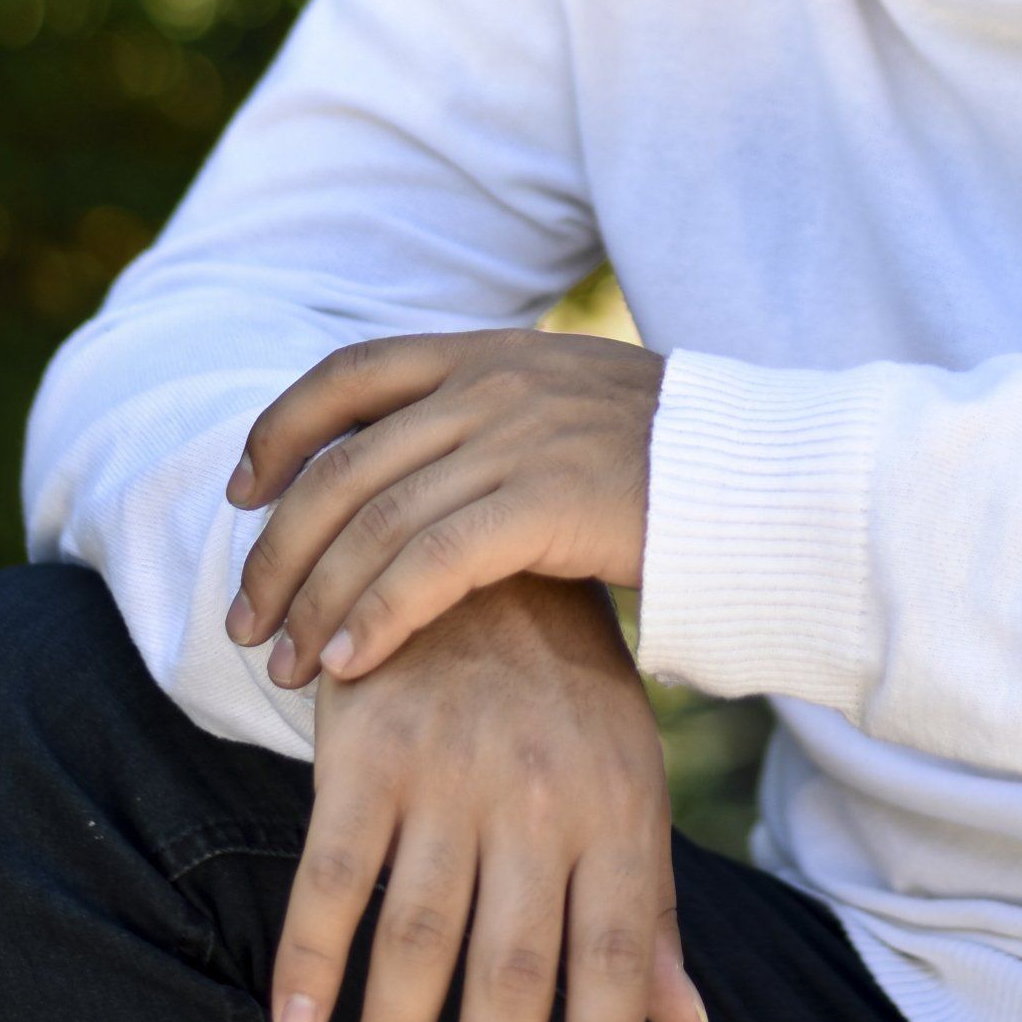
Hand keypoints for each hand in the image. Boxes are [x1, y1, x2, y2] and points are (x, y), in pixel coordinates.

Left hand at [224, 327, 665, 687]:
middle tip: (247, 620)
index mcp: (496, 353)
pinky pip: (429, 565)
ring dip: (316, 601)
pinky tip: (350, 667)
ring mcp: (521, 436)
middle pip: (343, 461)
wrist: (778, 477)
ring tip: (285, 669)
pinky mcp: (547, 500)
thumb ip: (502, 429)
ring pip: (374, 520)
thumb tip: (428, 480)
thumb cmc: (685, 468)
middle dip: (279, 546)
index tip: (243, 490)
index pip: (353, 371)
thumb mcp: (577, 414)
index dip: (282, 428)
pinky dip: (376, 617)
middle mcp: (497, 382)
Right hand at [274, 573, 705, 1021]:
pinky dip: (313, 951)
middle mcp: (540, 794)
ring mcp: (453, 769)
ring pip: (419, 935)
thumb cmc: (566, 688)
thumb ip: (651, 904)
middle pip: (515, 964)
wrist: (480, 550)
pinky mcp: (371, 746)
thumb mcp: (629, 775)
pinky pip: (334, 869)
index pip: (619, 949)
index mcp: (618, 803)